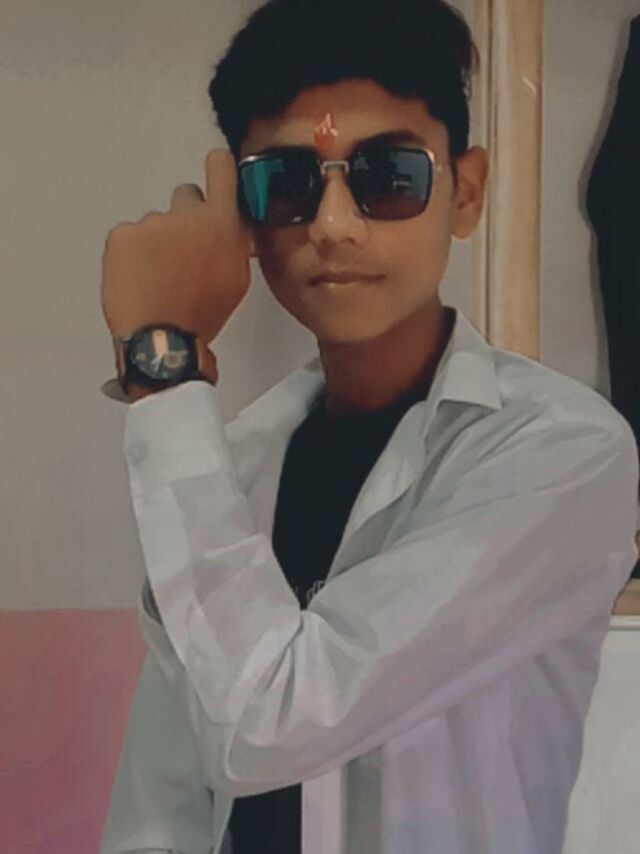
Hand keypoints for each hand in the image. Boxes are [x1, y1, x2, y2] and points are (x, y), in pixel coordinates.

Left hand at [100, 148, 254, 344]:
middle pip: (185, 196)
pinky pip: (129, 236)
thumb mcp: (237, 280)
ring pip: (156, 223)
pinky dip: (132, 254)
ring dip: (157, 242)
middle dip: (185, 217)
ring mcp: (151, 223)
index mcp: (222, 224)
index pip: (221, 167)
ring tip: (159, 278)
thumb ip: (235, 243)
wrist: (161, 340)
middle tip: (182, 251)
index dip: (218, 167)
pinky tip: (140, 280)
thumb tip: (231, 228)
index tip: (216, 168)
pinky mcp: (122, 235)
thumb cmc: (201, 316)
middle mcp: (187, 215)